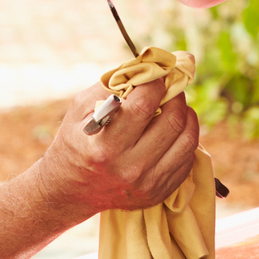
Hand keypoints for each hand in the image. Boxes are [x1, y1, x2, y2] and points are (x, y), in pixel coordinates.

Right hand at [34, 79, 200, 215]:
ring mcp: (147, 184)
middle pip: (172, 120)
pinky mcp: (159, 192)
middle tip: (170, 87)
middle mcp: (129, 168)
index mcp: (105, 146)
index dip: (156, 81)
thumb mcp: (80, 109)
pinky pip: (187, 159)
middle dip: (175, 95)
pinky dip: (185, 138)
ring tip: (175, 106)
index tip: (157, 73)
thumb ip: (112, 85)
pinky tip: (173, 130)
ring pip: (187, 139)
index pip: (144, 104)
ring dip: (186, 115)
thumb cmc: (75, 142)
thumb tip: (147, 66)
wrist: (70, 191)